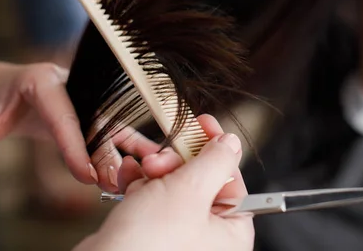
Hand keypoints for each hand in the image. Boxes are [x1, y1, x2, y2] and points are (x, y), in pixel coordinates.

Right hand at [74, 114, 253, 250]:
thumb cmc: (150, 243)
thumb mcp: (190, 191)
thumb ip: (216, 161)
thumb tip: (231, 143)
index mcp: (232, 232)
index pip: (233, 178)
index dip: (217, 147)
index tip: (204, 123)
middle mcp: (209, 236)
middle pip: (201, 179)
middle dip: (177, 161)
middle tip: (160, 159)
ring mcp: (180, 236)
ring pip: (174, 186)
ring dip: (155, 170)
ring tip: (141, 170)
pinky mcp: (153, 234)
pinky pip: (153, 199)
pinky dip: (140, 184)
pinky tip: (128, 176)